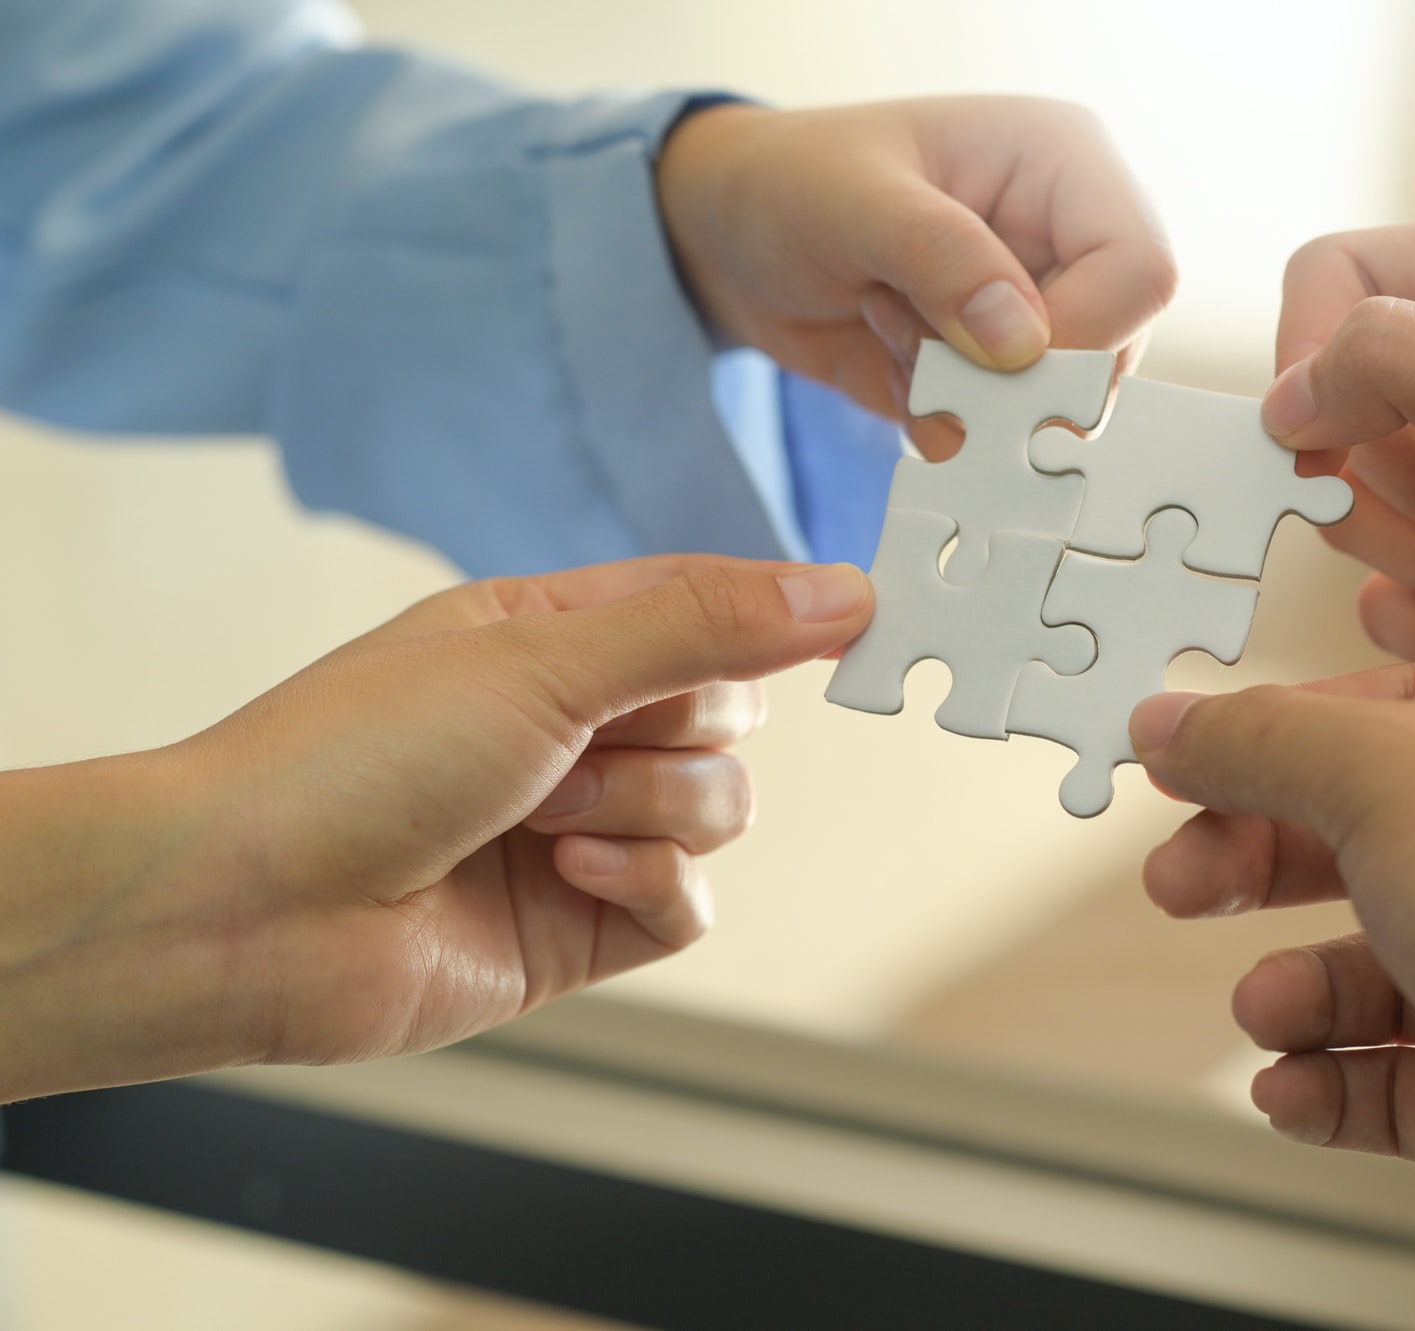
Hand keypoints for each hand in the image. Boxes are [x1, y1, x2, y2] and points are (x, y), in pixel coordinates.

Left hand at [0, 556, 871, 1099]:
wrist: (244, 913)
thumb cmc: (350, 761)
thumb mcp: (541, 661)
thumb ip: (703, 628)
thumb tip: (838, 592)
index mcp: (552, 636)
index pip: (707, 602)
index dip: (782, 610)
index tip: (862, 614)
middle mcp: (573, 727)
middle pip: (729, 714)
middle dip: (671, 730)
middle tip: (576, 740)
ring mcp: (582, 827)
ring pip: (719, 809)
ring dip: (645, 808)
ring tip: (540, 817)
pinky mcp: (581, 923)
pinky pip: (689, 902)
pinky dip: (644, 884)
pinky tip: (568, 872)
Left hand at [658, 97, 1175, 454]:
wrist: (724, 239)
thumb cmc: (787, 182)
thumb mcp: (852, 200)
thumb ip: (941, 258)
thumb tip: (1024, 341)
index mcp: (1064, 164)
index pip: (1139, 271)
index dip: (1080, 336)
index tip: (991, 358)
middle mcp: (1068, 239)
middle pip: (1108, 354)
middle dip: (1003, 377)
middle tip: (907, 334)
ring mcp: (1036, 312)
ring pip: (1054, 408)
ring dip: (958, 397)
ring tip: (886, 323)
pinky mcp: (997, 374)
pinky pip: (998, 435)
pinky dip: (935, 421)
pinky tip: (885, 355)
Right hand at [1130, 668, 1414, 1327]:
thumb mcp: (1389, 773)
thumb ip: (1264, 742)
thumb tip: (1171, 726)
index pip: (1393, 714)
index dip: (1278, 738)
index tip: (1187, 764)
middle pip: (1369, 844)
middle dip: (1261, 867)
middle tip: (1182, 882)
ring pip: (1378, 973)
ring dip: (1298, 993)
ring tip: (1267, 1009)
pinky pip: (1397, 1082)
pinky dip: (1330, 1083)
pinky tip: (1293, 1085)